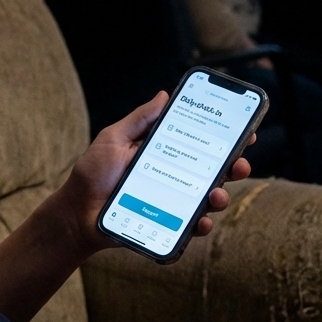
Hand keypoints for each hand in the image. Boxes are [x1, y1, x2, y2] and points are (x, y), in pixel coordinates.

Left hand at [58, 91, 252, 255]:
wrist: (76, 214)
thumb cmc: (92, 174)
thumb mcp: (113, 139)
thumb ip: (138, 120)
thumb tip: (164, 95)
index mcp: (165, 152)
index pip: (201, 143)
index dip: (225, 138)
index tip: (245, 131)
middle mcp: (174, 176)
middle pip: (214, 171)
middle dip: (234, 166)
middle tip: (239, 164)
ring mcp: (173, 202)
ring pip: (209, 199)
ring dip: (221, 196)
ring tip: (217, 195)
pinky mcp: (167, 224)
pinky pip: (191, 226)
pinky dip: (201, 224)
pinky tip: (201, 221)